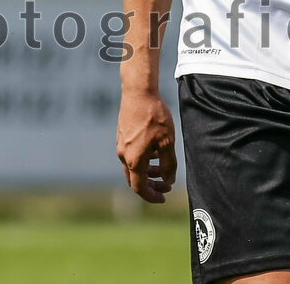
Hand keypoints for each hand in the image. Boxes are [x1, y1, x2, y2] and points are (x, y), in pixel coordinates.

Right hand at [116, 87, 176, 202]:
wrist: (138, 92)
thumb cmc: (154, 116)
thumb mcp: (167, 142)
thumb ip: (168, 164)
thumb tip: (168, 180)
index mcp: (133, 160)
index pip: (140, 188)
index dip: (152, 196)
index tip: (164, 197)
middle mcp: (123, 155)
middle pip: (135, 179)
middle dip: (151, 185)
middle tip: (166, 185)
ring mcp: (121, 144)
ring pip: (133, 166)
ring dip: (147, 171)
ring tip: (162, 169)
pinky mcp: (122, 135)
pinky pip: (131, 154)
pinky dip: (142, 159)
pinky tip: (154, 151)